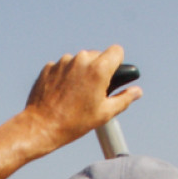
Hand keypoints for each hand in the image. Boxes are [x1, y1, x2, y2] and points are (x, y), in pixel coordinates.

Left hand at [23, 46, 140, 153]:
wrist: (40, 127)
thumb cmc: (74, 123)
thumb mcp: (104, 113)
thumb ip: (124, 99)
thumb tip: (137, 91)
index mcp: (99, 68)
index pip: (117, 51)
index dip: (117, 63)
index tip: (113, 75)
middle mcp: (81, 59)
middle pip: (97, 55)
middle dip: (98, 69)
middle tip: (92, 91)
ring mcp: (63, 62)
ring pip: (79, 61)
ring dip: (80, 73)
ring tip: (74, 96)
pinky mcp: (49, 68)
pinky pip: (62, 68)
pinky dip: (64, 77)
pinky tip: (60, 95)